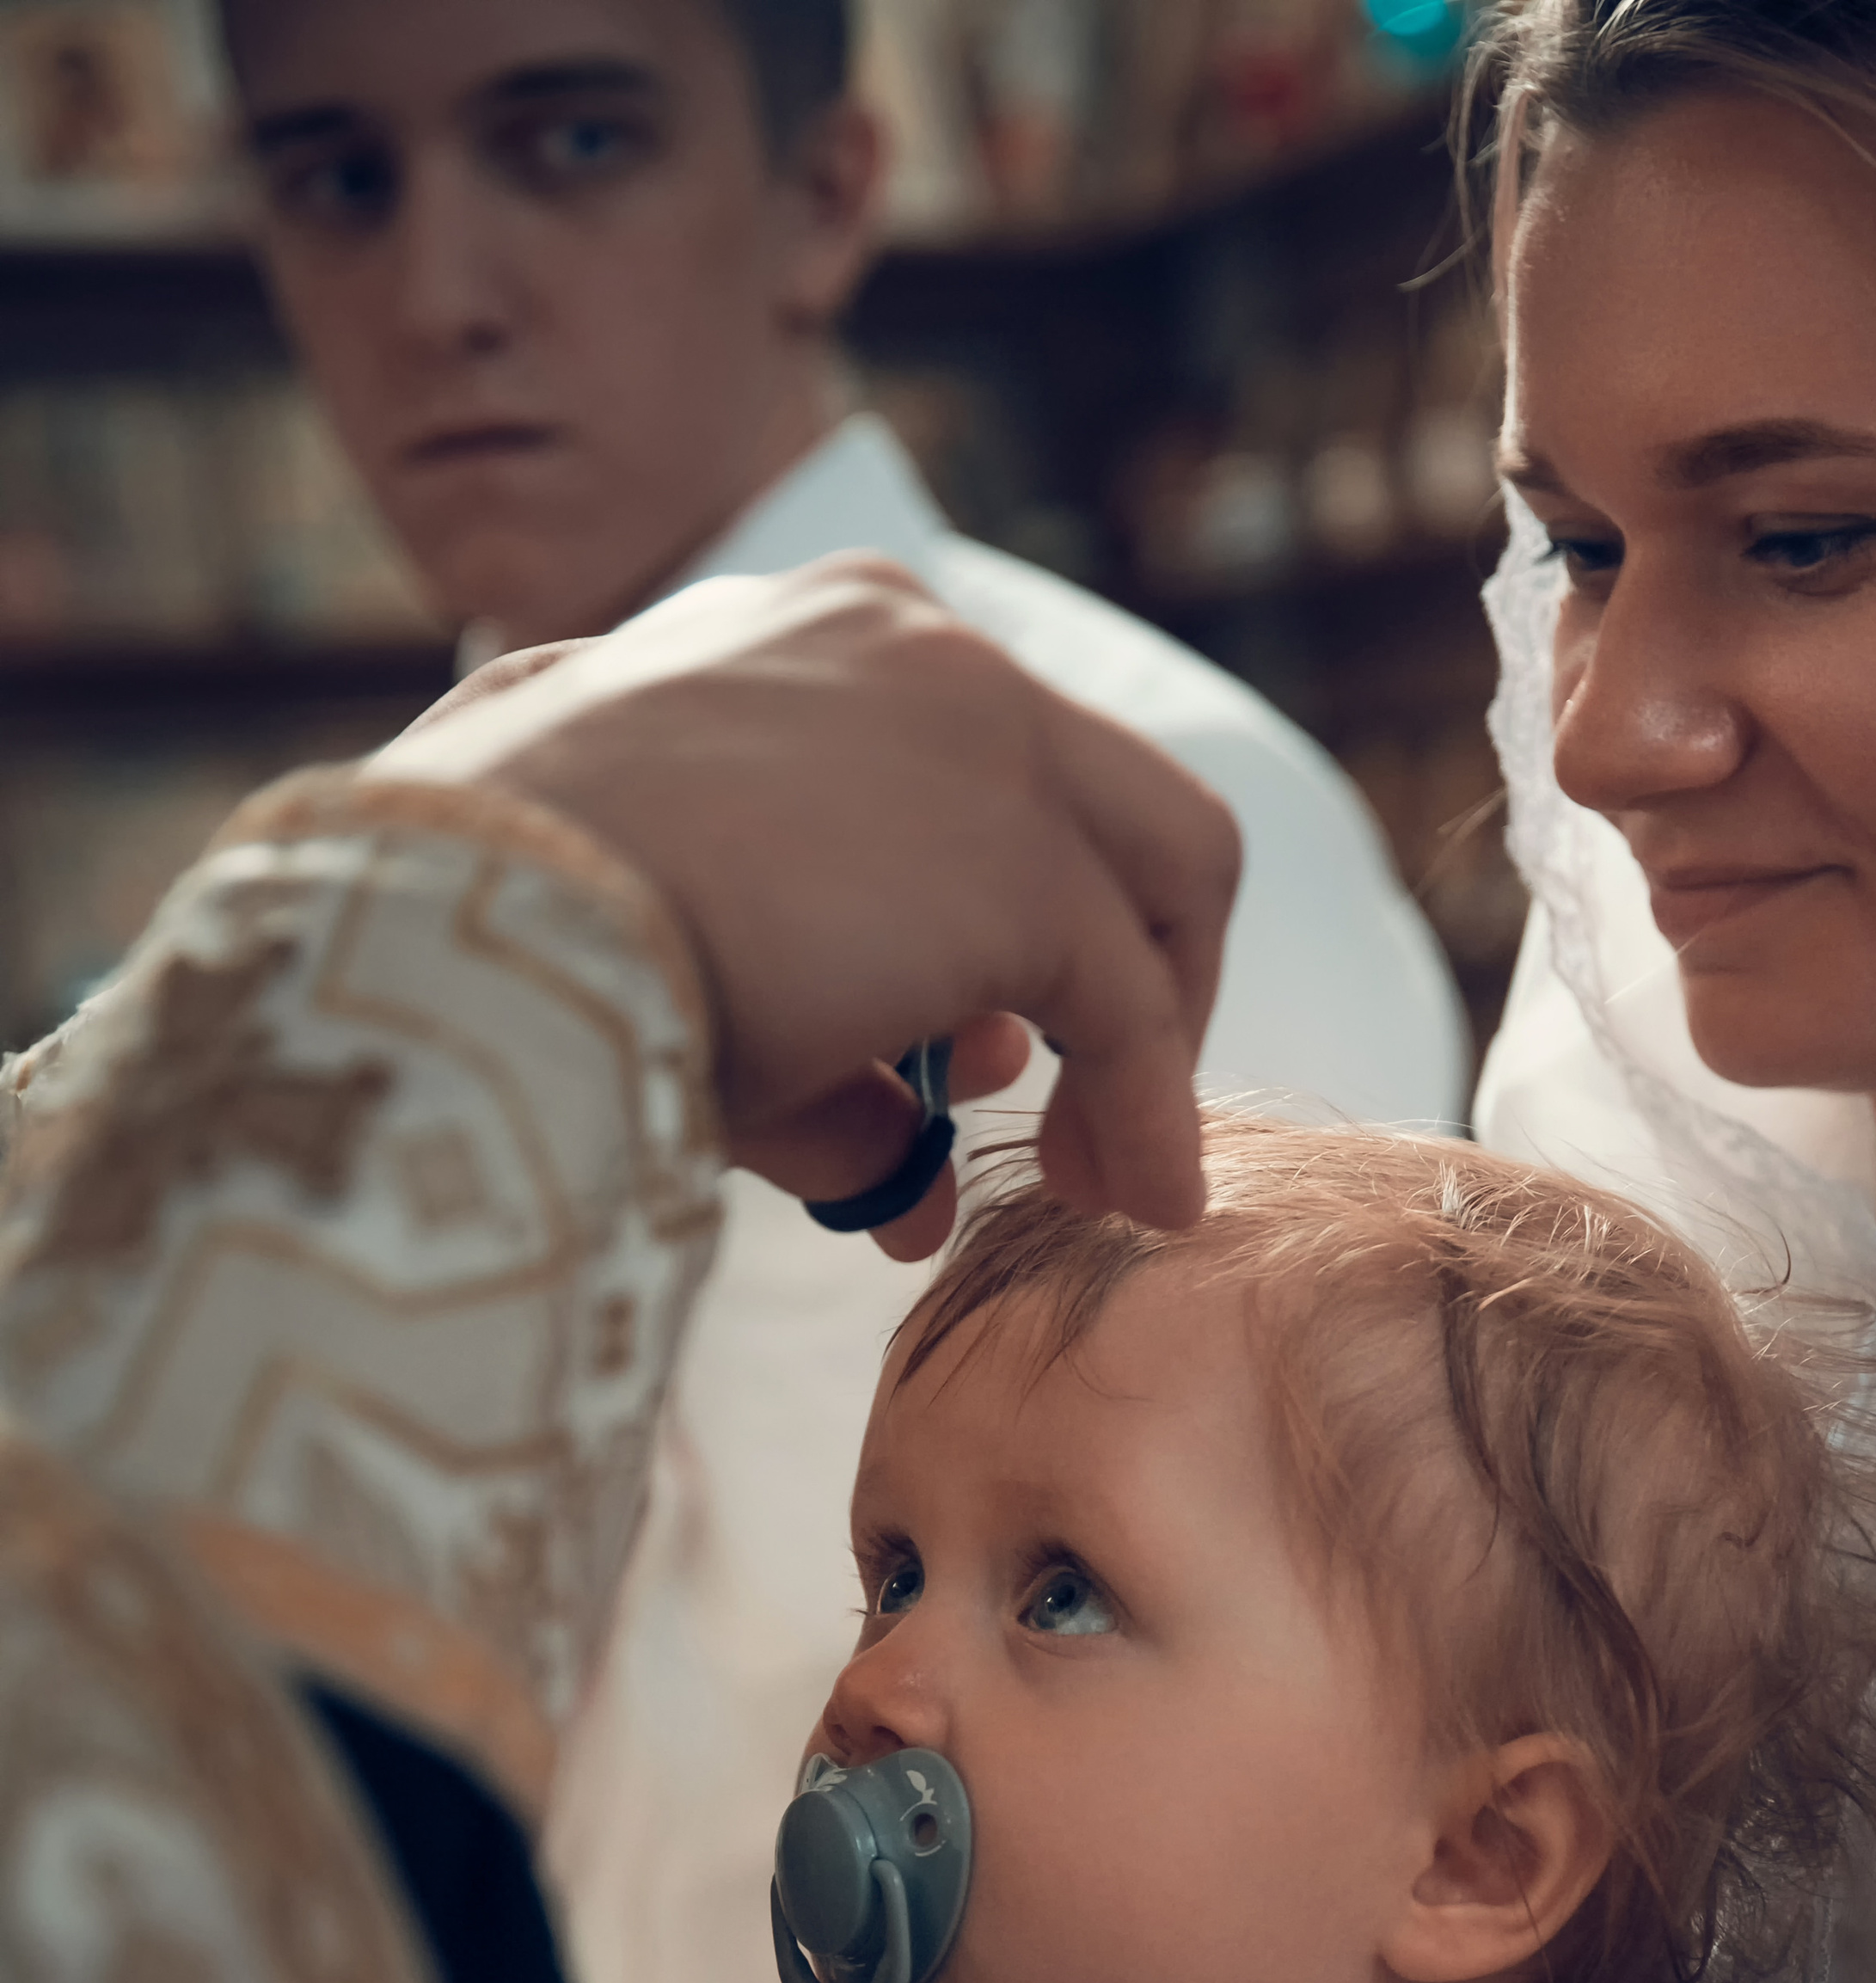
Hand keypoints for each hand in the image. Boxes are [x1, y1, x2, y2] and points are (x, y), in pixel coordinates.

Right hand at [376, 560, 1239, 1252]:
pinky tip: (1139, 1202)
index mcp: (812, 630)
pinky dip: (1149, 1109)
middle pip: (1108, 794)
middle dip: (1123, 954)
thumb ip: (816, 1059)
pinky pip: (1127, 1007)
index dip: (1006, 907)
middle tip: (1086, 1094)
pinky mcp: (1021, 863)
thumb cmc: (505, 933)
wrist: (462, 920)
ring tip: (1106, 1176)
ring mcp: (983, 736)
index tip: (984, 1035)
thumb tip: (905, 1189)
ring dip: (1148, 1036)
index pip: (976, 755)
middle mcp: (912, 642)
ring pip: (1157, 877)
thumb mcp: (669, 954)